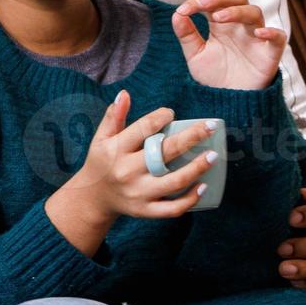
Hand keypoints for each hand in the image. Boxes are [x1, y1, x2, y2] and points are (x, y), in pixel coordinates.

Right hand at [53, 91, 216, 227]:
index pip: (143, 128)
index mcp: (116, 150)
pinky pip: (172, 208)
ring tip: (213, 156)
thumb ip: (114, 117)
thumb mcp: (101, 138)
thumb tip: (124, 94)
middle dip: (191, 137)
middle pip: (165, 152)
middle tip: (211, 127)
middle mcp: (127, 172)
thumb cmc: (102, 162)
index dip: (161, 117)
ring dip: (197, 168)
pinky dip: (190, 199)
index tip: (170, 113)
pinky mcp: (145, 210)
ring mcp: (138, 193)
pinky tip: (204, 186)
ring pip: (174, 181)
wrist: (93, 198)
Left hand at [175, 0, 286, 90]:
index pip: (214, 2)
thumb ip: (186, 35)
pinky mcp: (270, 53)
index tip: (183, 10)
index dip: (199, 1)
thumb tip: (176, 14)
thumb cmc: (214, 74)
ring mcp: (256, 37)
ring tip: (218, 18)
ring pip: (255, 13)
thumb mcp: (195, 55)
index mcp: (221, 24)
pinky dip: (271, 32)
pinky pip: (278, 37)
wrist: (228, 101)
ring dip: (237, 11)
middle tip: (203, 4)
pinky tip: (259, 33)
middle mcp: (240, 26)